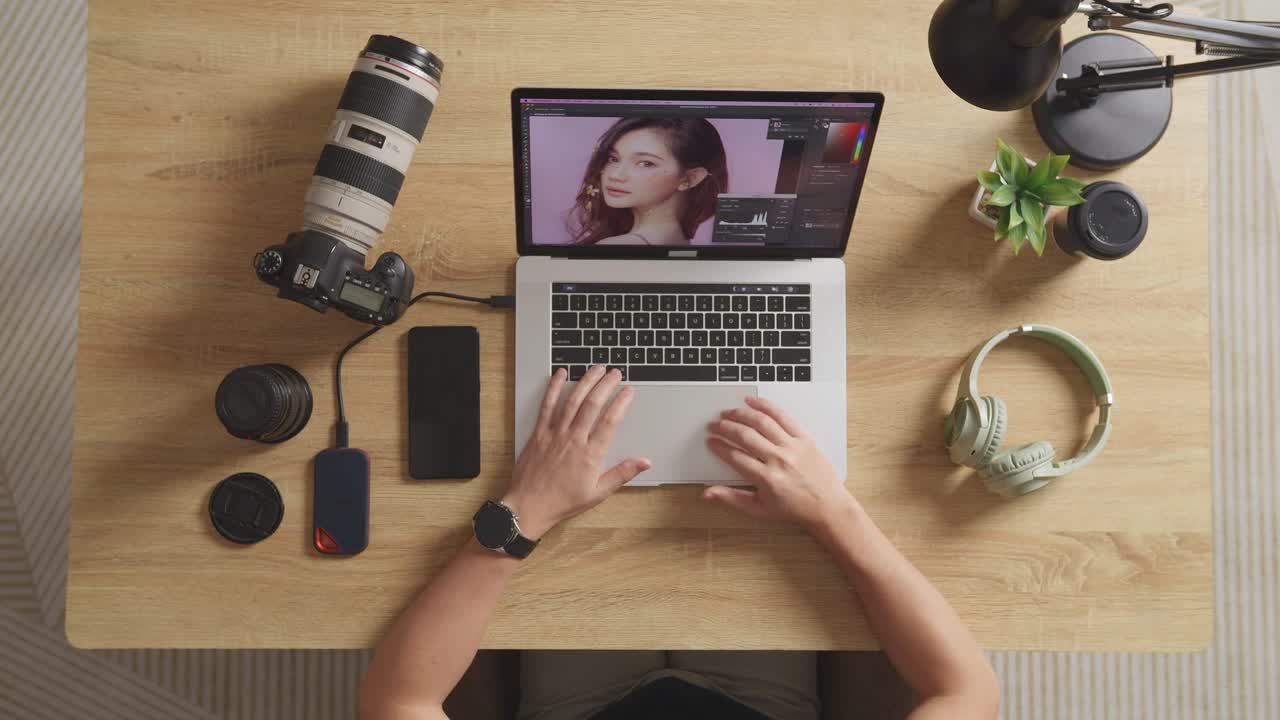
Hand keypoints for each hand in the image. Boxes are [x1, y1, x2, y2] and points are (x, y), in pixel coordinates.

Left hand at [504, 365, 650, 537]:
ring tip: (597, 368)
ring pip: (573, 401)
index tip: (629, 391)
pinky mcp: (539, 433)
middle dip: (606, 385)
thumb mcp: (598, 493)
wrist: (529, 507)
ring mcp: (555, 434)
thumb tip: (644, 462)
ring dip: (586, 381)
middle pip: (593, 404)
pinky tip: (561, 375)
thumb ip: (622, 474)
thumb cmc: (562, 502)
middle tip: (616, 373)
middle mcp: (573, 440)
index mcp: (590, 455)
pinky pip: (547, 405)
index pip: (610, 421)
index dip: (621, 402)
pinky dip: (554, 388)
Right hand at [703, 395, 852, 533]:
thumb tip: (708, 494)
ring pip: (761, 422)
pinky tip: (753, 402)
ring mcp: (793, 447)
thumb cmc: (795, 509)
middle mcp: (779, 459)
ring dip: (741, 414)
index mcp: (767, 479)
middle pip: (745, 436)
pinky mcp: (804, 438)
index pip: (735, 456)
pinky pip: (783, 416)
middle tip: (714, 425)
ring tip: (728, 412)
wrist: (827, 506)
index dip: (719, 447)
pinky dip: (766, 406)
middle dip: (725, 428)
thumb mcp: (759, 510)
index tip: (711, 442)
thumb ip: (732, 499)